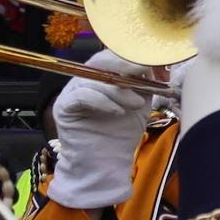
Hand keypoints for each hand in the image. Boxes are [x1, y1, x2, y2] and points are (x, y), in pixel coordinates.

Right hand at [47, 53, 166, 211]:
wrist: (105, 164)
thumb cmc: (121, 132)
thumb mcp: (140, 102)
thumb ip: (145, 82)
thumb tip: (155, 63)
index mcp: (101, 76)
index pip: (113, 56)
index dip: (133, 57)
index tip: (153, 65)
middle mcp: (83, 80)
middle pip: (100, 61)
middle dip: (125, 66)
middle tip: (143, 74)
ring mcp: (70, 92)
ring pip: (94, 79)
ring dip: (119, 91)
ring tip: (136, 104)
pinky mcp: (63, 107)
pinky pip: (82, 95)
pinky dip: (103, 102)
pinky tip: (117, 112)